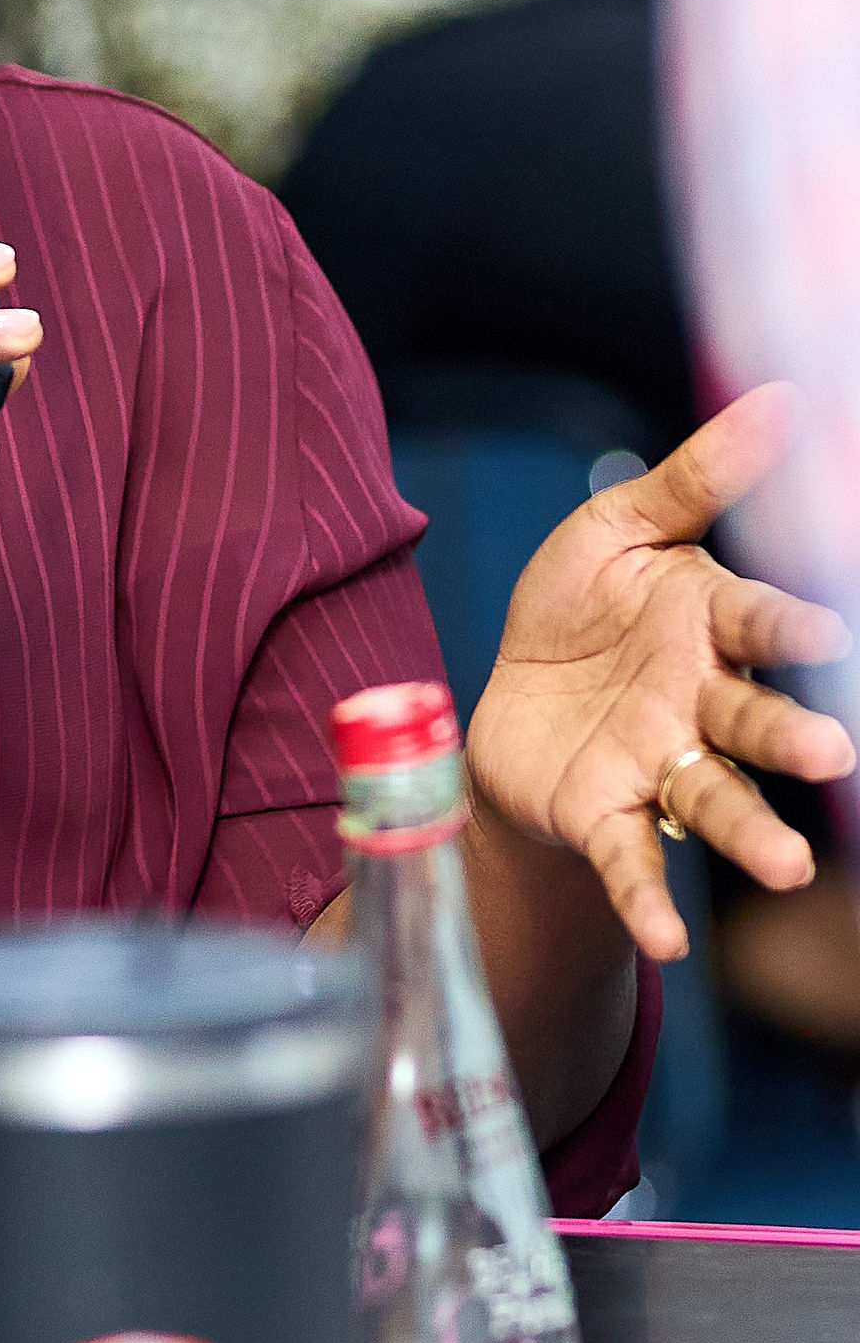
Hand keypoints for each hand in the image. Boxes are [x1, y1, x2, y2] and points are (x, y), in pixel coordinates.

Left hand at [466, 385, 854, 962]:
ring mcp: (657, 763)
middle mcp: (699, 701)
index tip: (829, 637)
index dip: (790, 630)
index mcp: (710, 623)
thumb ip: (697, 477)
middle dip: (794, 738)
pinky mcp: (606, 814)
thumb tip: (780, 399)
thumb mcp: (622, 526)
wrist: (515, 694)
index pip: (759, 625)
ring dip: (752, 834)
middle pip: (755, 722)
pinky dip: (647, 902)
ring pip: (715, 799)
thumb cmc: (585, 607)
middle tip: (835, 757)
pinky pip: (631, 861)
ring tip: (788, 870)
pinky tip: (666, 944)